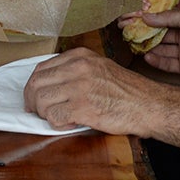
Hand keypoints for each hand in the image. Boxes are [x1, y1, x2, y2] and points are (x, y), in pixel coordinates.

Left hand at [24, 48, 153, 133]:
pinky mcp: (83, 107)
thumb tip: (51, 85)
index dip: (33, 86)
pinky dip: (56, 124)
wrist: (147, 104)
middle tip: (38, 112)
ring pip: (41, 100)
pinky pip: (54, 117)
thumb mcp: (99, 68)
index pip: (41, 68)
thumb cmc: (126, 90)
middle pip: (36, 83)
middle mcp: (77, 67)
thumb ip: (75, 71)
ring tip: (59, 117)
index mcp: (80, 56)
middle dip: (32, 101)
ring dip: (44, 113)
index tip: (34, 97)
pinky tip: (69, 123)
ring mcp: (80, 86)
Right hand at [132, 5, 179, 81]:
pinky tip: (147, 57)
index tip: (135, 20)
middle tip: (131, 35)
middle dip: (147, 35)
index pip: (163, 21)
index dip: (150, 20)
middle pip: (161, 36)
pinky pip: (167, 64)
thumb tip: (147, 16)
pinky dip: (157, 61)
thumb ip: (167, 18)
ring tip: (136, 47)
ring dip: (150, 48)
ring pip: (162, 50)